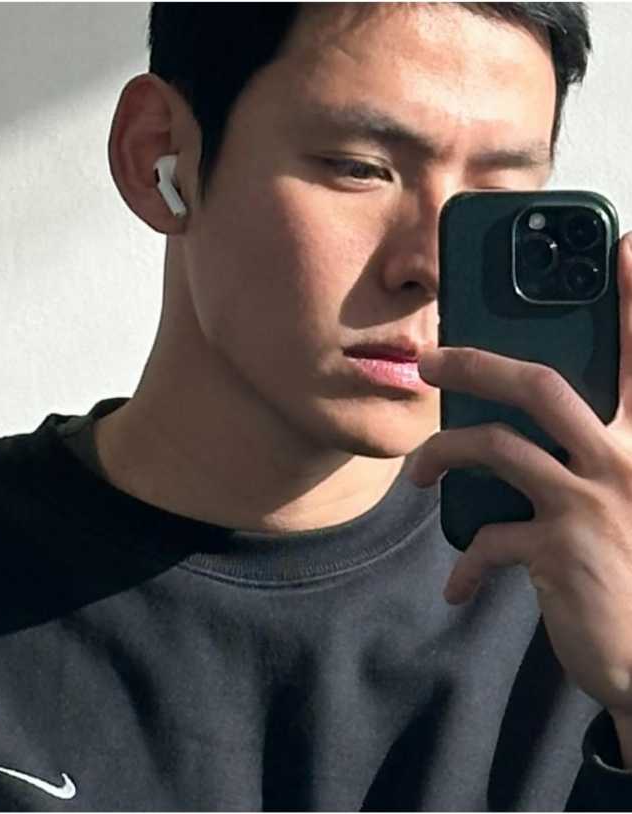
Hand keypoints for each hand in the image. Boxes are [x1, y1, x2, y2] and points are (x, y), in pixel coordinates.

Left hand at [411, 231, 631, 718]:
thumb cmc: (626, 565)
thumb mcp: (619, 499)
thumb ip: (585, 454)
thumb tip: (515, 427)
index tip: (625, 247)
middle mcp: (622, 461)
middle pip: (543, 386)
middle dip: (478, 363)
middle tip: (430, 358)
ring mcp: (590, 504)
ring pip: (497, 448)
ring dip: (442, 456)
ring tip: (417, 475)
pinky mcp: (560, 552)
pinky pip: (487, 538)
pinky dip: (463, 562)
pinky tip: (456, 587)